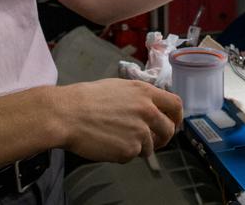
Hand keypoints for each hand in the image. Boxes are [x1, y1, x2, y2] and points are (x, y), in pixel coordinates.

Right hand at [50, 80, 183, 161]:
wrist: (67, 114)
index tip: (173, 123)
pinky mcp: (130, 150)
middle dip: (163, 138)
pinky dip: (122, 154)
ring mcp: (140, 132)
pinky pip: (132, 156)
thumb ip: (139, 97)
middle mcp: (147, 111)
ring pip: (149, 147)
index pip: (175, 104)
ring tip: (116, 137)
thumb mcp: (118, 87)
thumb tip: (150, 108)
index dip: (177, 116)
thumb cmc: (86, 99)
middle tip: (154, 141)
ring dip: (137, 146)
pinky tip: (107, 143)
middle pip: (169, 129)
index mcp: (144, 92)